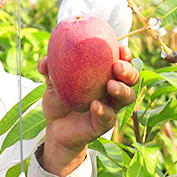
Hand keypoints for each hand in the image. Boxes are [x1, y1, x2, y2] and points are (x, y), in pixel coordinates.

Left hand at [36, 45, 137, 174]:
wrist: (54, 127)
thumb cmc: (59, 101)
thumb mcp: (52, 84)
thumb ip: (49, 71)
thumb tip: (44, 60)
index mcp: (104, 77)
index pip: (121, 63)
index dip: (125, 55)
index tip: (122, 49)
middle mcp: (112, 92)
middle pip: (131, 79)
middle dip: (129, 71)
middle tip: (117, 67)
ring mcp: (110, 108)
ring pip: (127, 98)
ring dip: (122, 90)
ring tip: (111, 85)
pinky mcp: (103, 124)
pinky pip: (108, 117)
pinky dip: (103, 110)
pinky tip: (95, 105)